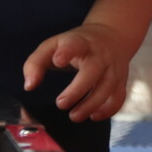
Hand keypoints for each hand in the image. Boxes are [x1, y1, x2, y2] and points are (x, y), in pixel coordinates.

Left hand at [22, 21, 142, 121]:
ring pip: (107, 87)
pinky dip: (108, 110)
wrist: (113, 34)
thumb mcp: (53, 45)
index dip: (66, 52)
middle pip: (93, 71)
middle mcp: (99, 54)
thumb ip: (35, 63)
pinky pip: (119, 97)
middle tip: (60, 104)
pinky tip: (93, 116)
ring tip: (74, 116)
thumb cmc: (76, 44)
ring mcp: (113, 67)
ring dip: (91, 105)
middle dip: (77, 90)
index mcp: (80, 42)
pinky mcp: (121, 79)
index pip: (74, 44)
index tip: (57, 61)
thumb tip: (29, 86)